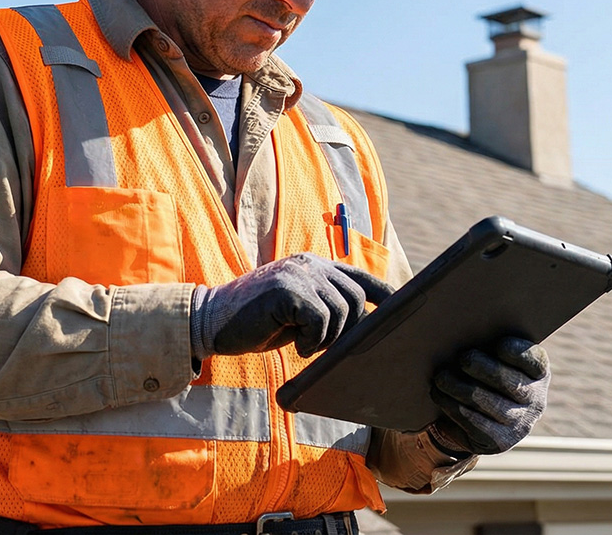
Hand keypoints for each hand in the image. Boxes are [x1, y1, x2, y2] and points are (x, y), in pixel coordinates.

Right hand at [191, 253, 393, 358]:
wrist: (211, 321)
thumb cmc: (256, 322)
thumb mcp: (296, 312)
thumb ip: (324, 308)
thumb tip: (364, 326)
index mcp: (313, 266)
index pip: (359, 277)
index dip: (384, 294)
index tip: (400, 308)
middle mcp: (309, 265)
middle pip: (355, 299)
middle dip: (347, 330)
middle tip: (321, 347)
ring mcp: (297, 274)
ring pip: (339, 312)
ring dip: (324, 339)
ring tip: (300, 343)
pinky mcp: (286, 290)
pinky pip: (319, 320)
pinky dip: (310, 341)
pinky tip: (292, 344)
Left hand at [426, 337, 548, 455]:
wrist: (486, 420)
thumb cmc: (488, 376)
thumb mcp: (497, 359)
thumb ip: (491, 347)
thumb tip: (463, 331)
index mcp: (539, 373)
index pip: (534, 360)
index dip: (516, 352)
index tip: (498, 344)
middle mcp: (536, 400)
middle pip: (506, 380)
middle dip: (480, 366)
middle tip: (462, 358)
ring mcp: (519, 424)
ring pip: (482, 400)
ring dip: (456, 386)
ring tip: (441, 377)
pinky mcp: (499, 441)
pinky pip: (470, 420)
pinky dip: (450, 404)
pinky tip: (439, 393)